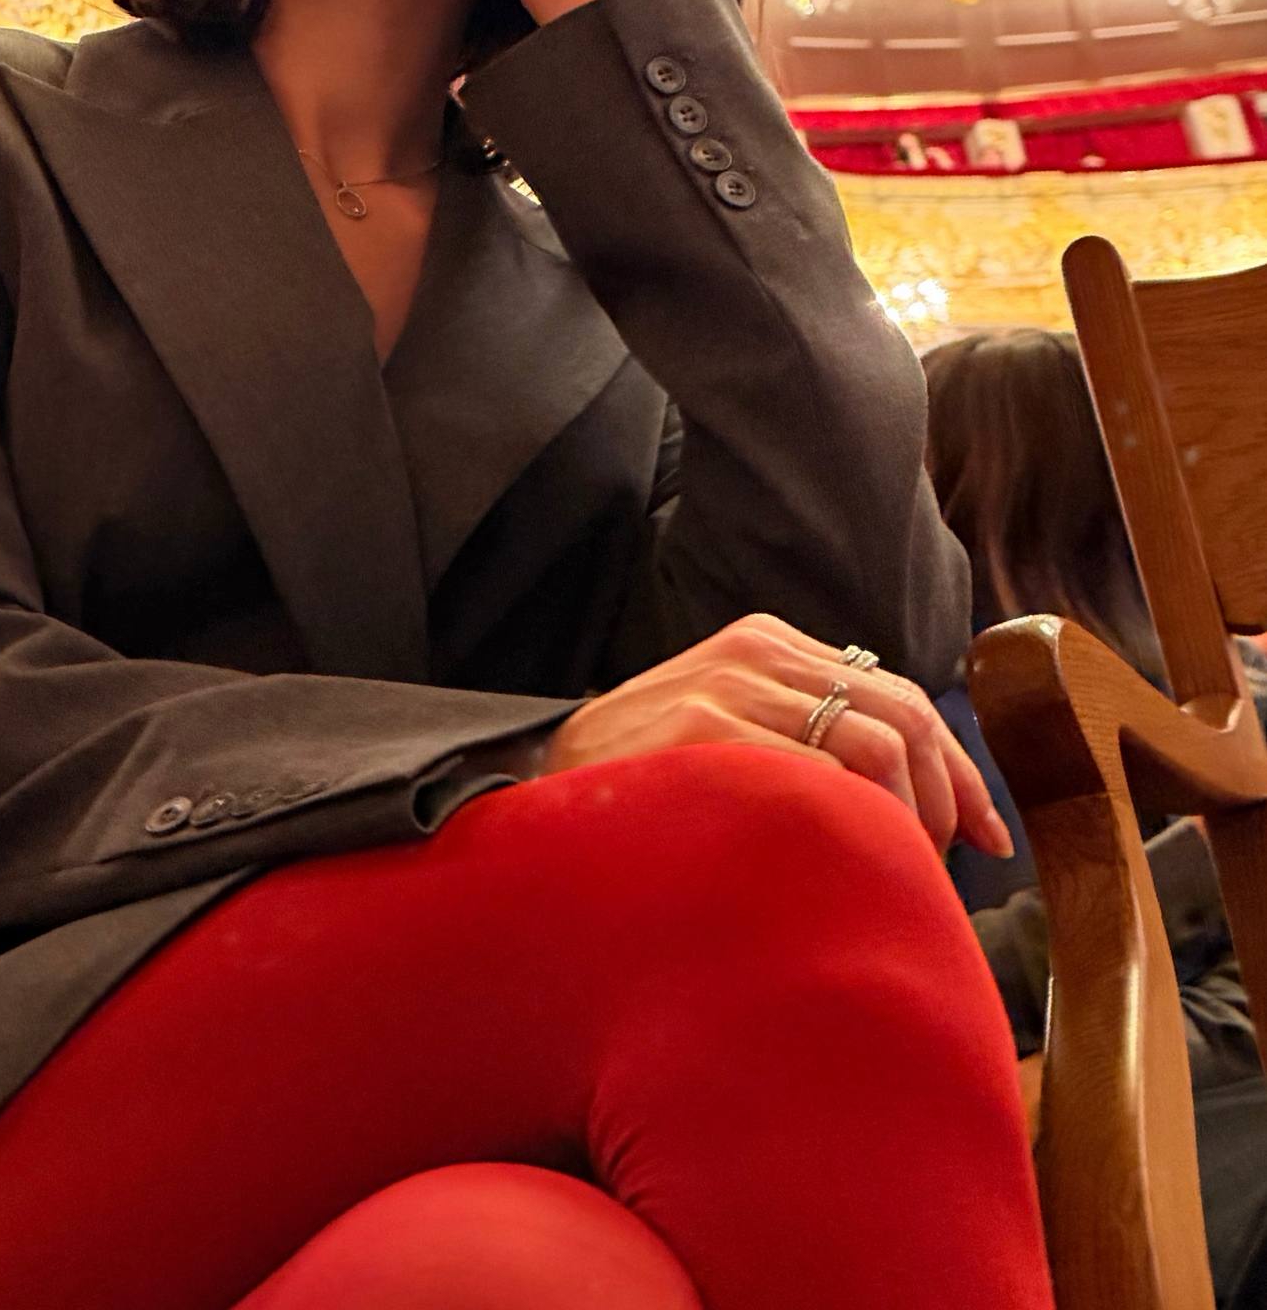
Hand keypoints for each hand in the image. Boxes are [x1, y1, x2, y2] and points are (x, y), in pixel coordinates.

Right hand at [537, 614, 1013, 858]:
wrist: (535, 797)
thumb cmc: (646, 787)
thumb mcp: (730, 734)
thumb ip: (805, 737)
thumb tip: (915, 794)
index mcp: (766, 644)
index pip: (900, 695)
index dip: (957, 771)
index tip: (986, 838)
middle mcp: (754, 652)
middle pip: (902, 714)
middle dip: (944, 799)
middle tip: (941, 871)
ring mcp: (727, 686)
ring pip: (876, 742)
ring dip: (907, 821)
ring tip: (893, 877)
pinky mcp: (702, 730)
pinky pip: (819, 775)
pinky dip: (854, 826)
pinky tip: (844, 868)